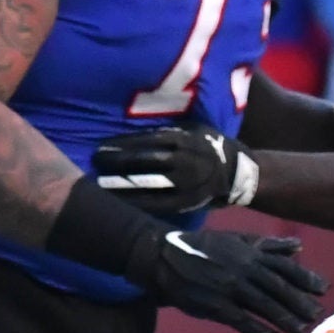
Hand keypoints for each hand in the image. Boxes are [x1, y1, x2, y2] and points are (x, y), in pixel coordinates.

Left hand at [92, 123, 254, 215]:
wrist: (239, 173)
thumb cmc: (209, 146)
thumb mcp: (193, 129)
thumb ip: (168, 131)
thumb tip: (133, 126)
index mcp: (186, 140)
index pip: (147, 142)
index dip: (122, 145)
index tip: (100, 148)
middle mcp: (186, 162)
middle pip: (145, 162)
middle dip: (117, 163)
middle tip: (95, 164)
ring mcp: (187, 184)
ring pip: (149, 185)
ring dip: (122, 186)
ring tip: (100, 186)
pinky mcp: (187, 203)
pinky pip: (158, 205)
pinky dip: (138, 205)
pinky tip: (119, 205)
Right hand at [130, 228, 327, 332]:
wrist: (164, 256)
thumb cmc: (205, 248)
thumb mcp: (238, 240)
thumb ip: (269, 246)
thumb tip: (299, 247)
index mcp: (251, 253)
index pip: (284, 267)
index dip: (306, 278)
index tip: (324, 289)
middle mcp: (244, 269)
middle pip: (278, 288)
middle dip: (300, 302)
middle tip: (318, 315)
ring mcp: (230, 287)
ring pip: (264, 305)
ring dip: (285, 318)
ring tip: (301, 330)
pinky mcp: (215, 305)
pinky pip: (241, 321)